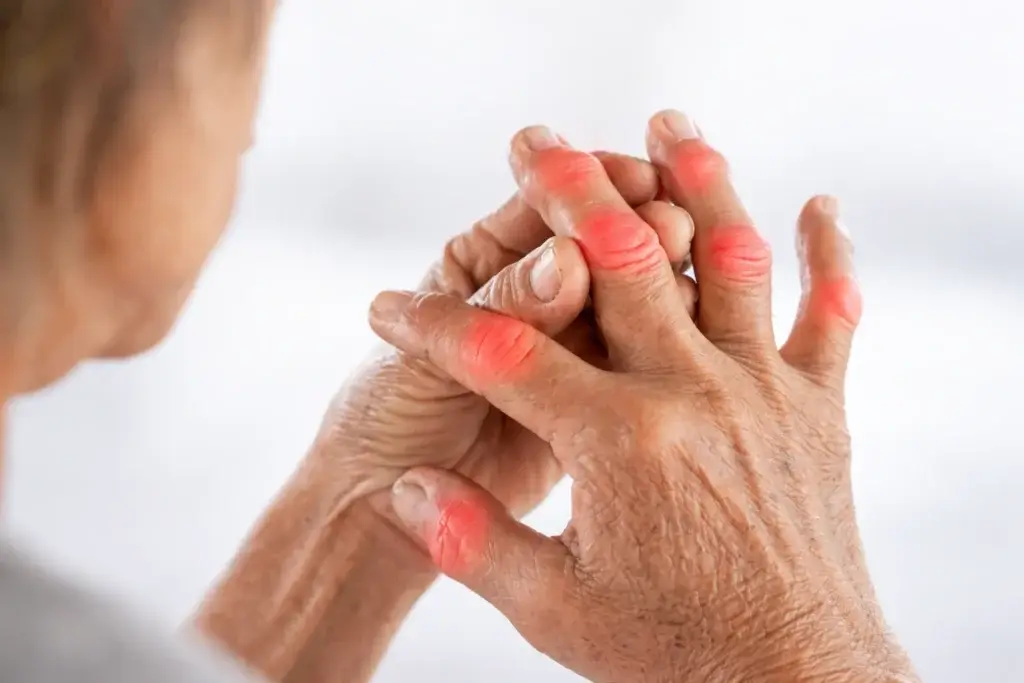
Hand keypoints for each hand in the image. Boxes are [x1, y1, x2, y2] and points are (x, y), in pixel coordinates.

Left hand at [314, 151, 695, 536]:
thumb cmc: (384, 419)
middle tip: (673, 231)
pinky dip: (663, 353)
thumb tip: (569, 261)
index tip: (635, 180)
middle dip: (635, 234)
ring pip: (627, 305)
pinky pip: (633, 367)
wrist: (381, 509)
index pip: (541, 209)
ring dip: (660, 292)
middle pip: (596, 249)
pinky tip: (693, 350)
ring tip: (689, 296)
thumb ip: (500, 312)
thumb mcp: (430, 359)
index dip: (586, 189)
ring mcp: (567, 346)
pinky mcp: (591, 401)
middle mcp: (533, 294)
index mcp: (484, 259)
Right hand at [369, 110, 917, 681]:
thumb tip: (404, 490)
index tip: (389, 308)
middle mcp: (693, 395)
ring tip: (666, 125)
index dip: (433, 326)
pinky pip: (830, 317)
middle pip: (619, 262)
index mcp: (618, 444)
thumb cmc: (674, 654)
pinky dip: (829, 257)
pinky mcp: (815, 409)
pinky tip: (821, 205)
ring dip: (697, 183)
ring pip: (729, 260)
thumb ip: (474, 542)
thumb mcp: (556, 611)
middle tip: (531, 142)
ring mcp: (763, 392)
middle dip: (565, 192)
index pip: (502, 355)